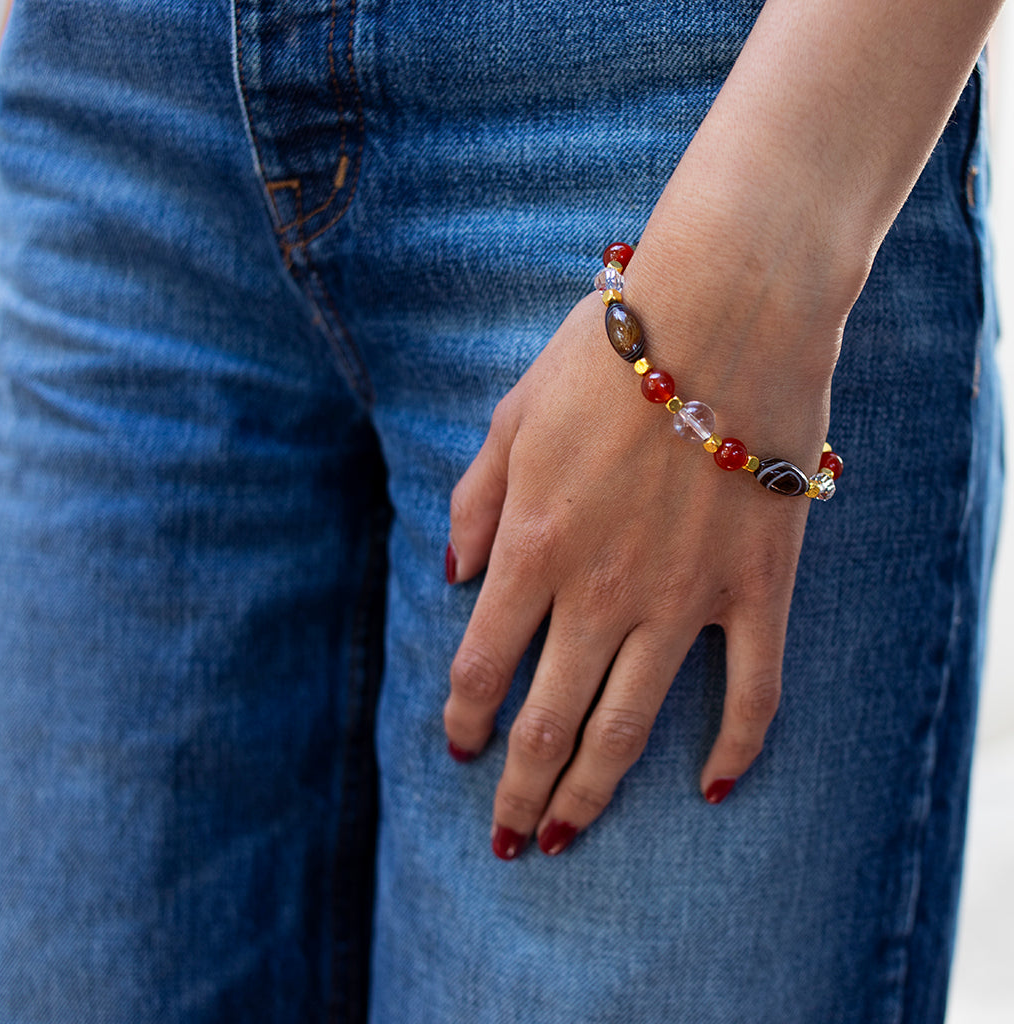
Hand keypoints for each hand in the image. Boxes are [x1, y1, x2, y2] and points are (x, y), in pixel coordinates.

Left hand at [443, 241, 839, 858]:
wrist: (726, 308)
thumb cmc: (609, 354)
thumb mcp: (512, 414)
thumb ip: (475, 501)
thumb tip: (450, 575)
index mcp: (533, 546)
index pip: (481, 667)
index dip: (461, 719)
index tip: (455, 749)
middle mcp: (600, 590)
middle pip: (548, 723)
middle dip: (516, 789)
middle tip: (504, 836)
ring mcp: (683, 599)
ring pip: (630, 727)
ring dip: (591, 794)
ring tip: (565, 836)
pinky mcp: (756, 590)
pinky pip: (751, 693)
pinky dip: (734, 749)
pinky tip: (713, 788)